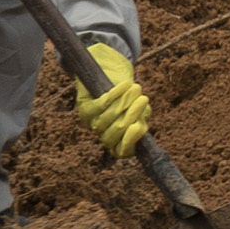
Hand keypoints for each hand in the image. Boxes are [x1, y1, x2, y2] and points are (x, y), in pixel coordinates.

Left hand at [75, 40, 153, 159]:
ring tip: (136, 87)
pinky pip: (102, 103)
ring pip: (110, 116)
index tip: (138, 126)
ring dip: (127, 100)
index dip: (129, 141)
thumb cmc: (130, 97)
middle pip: (117, 130)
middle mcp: (103, 136)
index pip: (122, 151)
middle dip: (132, 113)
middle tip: (144, 98)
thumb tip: (138, 127)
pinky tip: (125, 84)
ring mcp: (93, 124)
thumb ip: (141, 121)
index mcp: (118, 142)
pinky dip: (116, 93)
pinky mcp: (85, 109)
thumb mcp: (141, 111)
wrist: (112, 76)